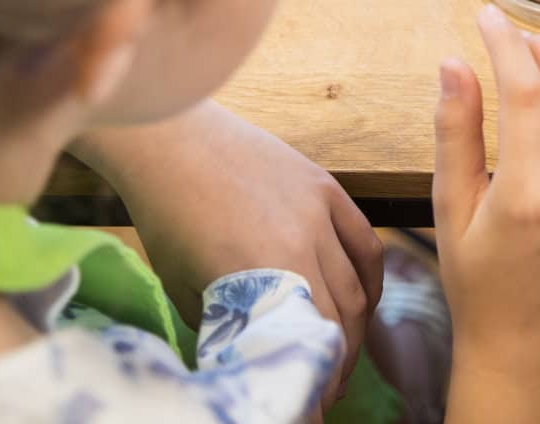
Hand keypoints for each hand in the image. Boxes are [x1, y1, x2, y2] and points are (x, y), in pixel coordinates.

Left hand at [70, 102, 382, 398]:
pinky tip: (365, 303)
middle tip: (325, 388)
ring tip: (341, 353)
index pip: (312, 344)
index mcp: (265, 274)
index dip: (318, 382)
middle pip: (342, 319)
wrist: (171, 141)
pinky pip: (365, 243)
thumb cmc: (167, 218)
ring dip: (355, 328)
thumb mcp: (188, 288)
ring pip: (358, 285)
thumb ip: (229, 325)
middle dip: (338, 363)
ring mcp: (320, 211)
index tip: (312, 406)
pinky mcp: (326, 187)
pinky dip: (372, 279)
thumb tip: (252, 359)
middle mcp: (302, 242)